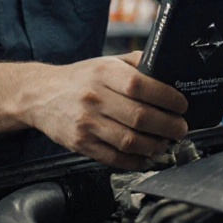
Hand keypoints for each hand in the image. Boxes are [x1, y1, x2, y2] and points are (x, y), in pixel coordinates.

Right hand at [21, 51, 188, 169]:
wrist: (40, 95)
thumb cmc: (79, 79)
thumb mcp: (105, 62)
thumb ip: (135, 64)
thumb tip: (169, 71)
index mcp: (104, 72)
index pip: (142, 86)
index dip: (168, 98)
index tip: (181, 105)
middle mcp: (95, 97)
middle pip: (140, 117)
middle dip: (169, 126)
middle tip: (180, 128)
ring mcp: (87, 123)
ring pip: (130, 141)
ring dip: (155, 146)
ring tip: (164, 142)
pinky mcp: (81, 144)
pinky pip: (115, 158)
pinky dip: (136, 161)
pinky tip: (145, 156)